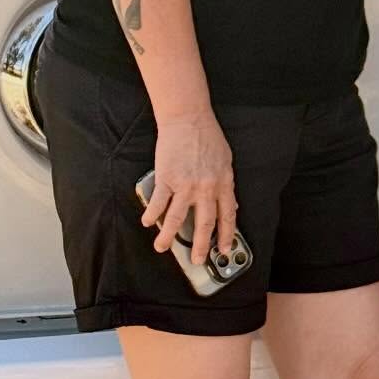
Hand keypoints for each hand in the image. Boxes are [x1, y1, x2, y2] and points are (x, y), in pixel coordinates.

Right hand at [142, 112, 235, 263]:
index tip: (224, 249)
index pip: (227, 216)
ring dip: (168, 236)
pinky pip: (159, 203)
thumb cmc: (207, 136)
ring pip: (176, 218)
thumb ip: (227, 184)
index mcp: (224, 183)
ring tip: (163, 248)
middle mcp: (206, 188)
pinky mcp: (167, 178)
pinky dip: (152, 215)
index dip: (226, 235)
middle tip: (197, 259)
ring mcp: (186, 185)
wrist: (188, 118)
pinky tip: (147, 222)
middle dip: (200, 245)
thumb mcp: (226, 161)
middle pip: (204, 224)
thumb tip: (231, 204)